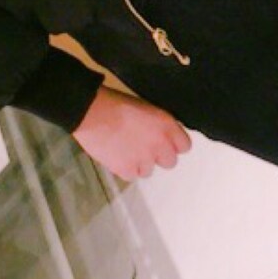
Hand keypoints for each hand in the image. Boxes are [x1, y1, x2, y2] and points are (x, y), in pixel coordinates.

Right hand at [73, 86, 191, 180]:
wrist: (92, 112)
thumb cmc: (116, 103)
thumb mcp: (146, 108)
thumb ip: (160, 124)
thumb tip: (163, 134)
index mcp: (166, 125)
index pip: (185, 146)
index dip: (174, 144)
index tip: (165, 142)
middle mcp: (160, 145)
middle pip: (170, 162)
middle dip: (159, 156)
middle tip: (144, 147)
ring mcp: (144, 160)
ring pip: (149, 170)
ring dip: (141, 163)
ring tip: (126, 149)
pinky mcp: (127, 170)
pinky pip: (132, 175)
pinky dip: (125, 168)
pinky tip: (116, 155)